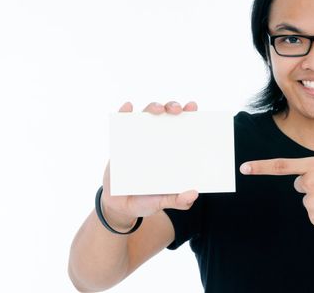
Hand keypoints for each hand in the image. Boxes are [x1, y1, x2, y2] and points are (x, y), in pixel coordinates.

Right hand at [101, 100, 199, 231]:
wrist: (120, 207)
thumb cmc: (147, 201)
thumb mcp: (163, 202)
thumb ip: (178, 201)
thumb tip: (193, 194)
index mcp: (172, 150)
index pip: (184, 128)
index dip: (190, 114)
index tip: (193, 107)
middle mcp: (158, 140)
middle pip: (166, 116)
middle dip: (172, 107)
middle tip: (176, 110)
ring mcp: (139, 139)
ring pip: (146, 115)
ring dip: (152, 107)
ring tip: (157, 110)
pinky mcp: (120, 143)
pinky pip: (121, 123)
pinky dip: (123, 112)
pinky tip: (128, 107)